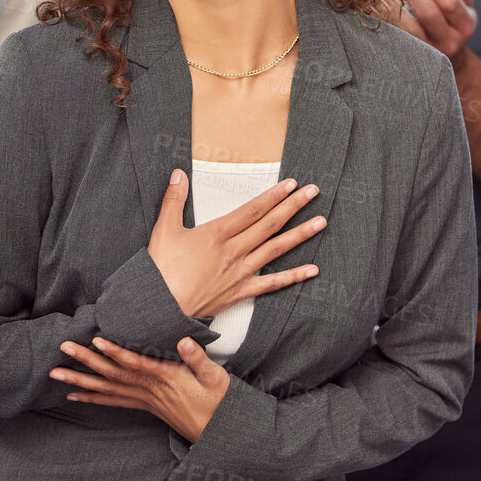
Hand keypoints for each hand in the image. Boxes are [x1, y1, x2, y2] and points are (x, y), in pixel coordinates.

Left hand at [52, 336, 229, 441]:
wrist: (218, 431)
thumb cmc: (218, 400)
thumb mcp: (215, 377)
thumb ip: (198, 359)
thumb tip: (184, 340)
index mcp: (167, 378)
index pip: (137, 363)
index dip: (117, 352)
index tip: (97, 340)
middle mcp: (150, 390)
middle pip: (114, 374)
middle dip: (88, 361)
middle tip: (64, 349)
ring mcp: (145, 399)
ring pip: (108, 389)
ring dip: (81, 380)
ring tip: (57, 373)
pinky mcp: (145, 406)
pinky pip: (114, 402)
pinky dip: (93, 398)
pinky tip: (74, 394)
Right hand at [147, 170, 324, 317]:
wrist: (159, 307)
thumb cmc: (160, 270)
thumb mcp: (164, 229)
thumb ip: (174, 199)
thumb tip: (178, 174)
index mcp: (216, 234)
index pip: (252, 210)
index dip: (273, 195)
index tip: (290, 184)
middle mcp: (233, 251)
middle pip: (269, 224)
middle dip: (293, 206)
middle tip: (313, 192)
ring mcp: (239, 272)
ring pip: (275, 250)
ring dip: (300, 235)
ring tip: (320, 223)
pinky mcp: (240, 292)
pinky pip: (271, 284)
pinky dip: (293, 276)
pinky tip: (312, 270)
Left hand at [392, 0, 476, 67]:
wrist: (442, 58)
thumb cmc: (450, 19)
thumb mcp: (463, 1)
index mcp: (464, 24)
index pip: (449, 1)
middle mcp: (449, 41)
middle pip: (429, 14)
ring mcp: (428, 52)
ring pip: (409, 28)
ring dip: (394, 4)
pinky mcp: (409, 56)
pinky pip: (395, 36)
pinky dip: (385, 18)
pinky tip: (376, 3)